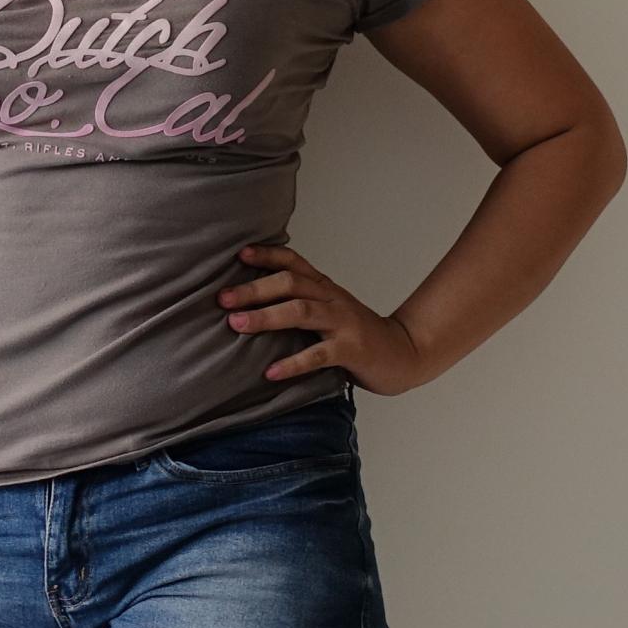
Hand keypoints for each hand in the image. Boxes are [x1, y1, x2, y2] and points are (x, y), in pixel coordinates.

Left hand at [218, 242, 430, 397]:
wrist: (404, 353)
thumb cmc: (357, 334)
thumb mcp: (329, 310)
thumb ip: (300, 302)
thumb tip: (251, 304)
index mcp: (324, 287)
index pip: (294, 262)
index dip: (267, 255)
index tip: (239, 254)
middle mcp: (332, 299)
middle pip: (290, 283)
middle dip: (254, 289)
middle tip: (222, 298)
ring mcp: (343, 323)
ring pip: (300, 311)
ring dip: (265, 317)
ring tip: (236, 324)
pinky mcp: (351, 350)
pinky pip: (318, 355)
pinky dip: (292, 363)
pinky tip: (270, 372)